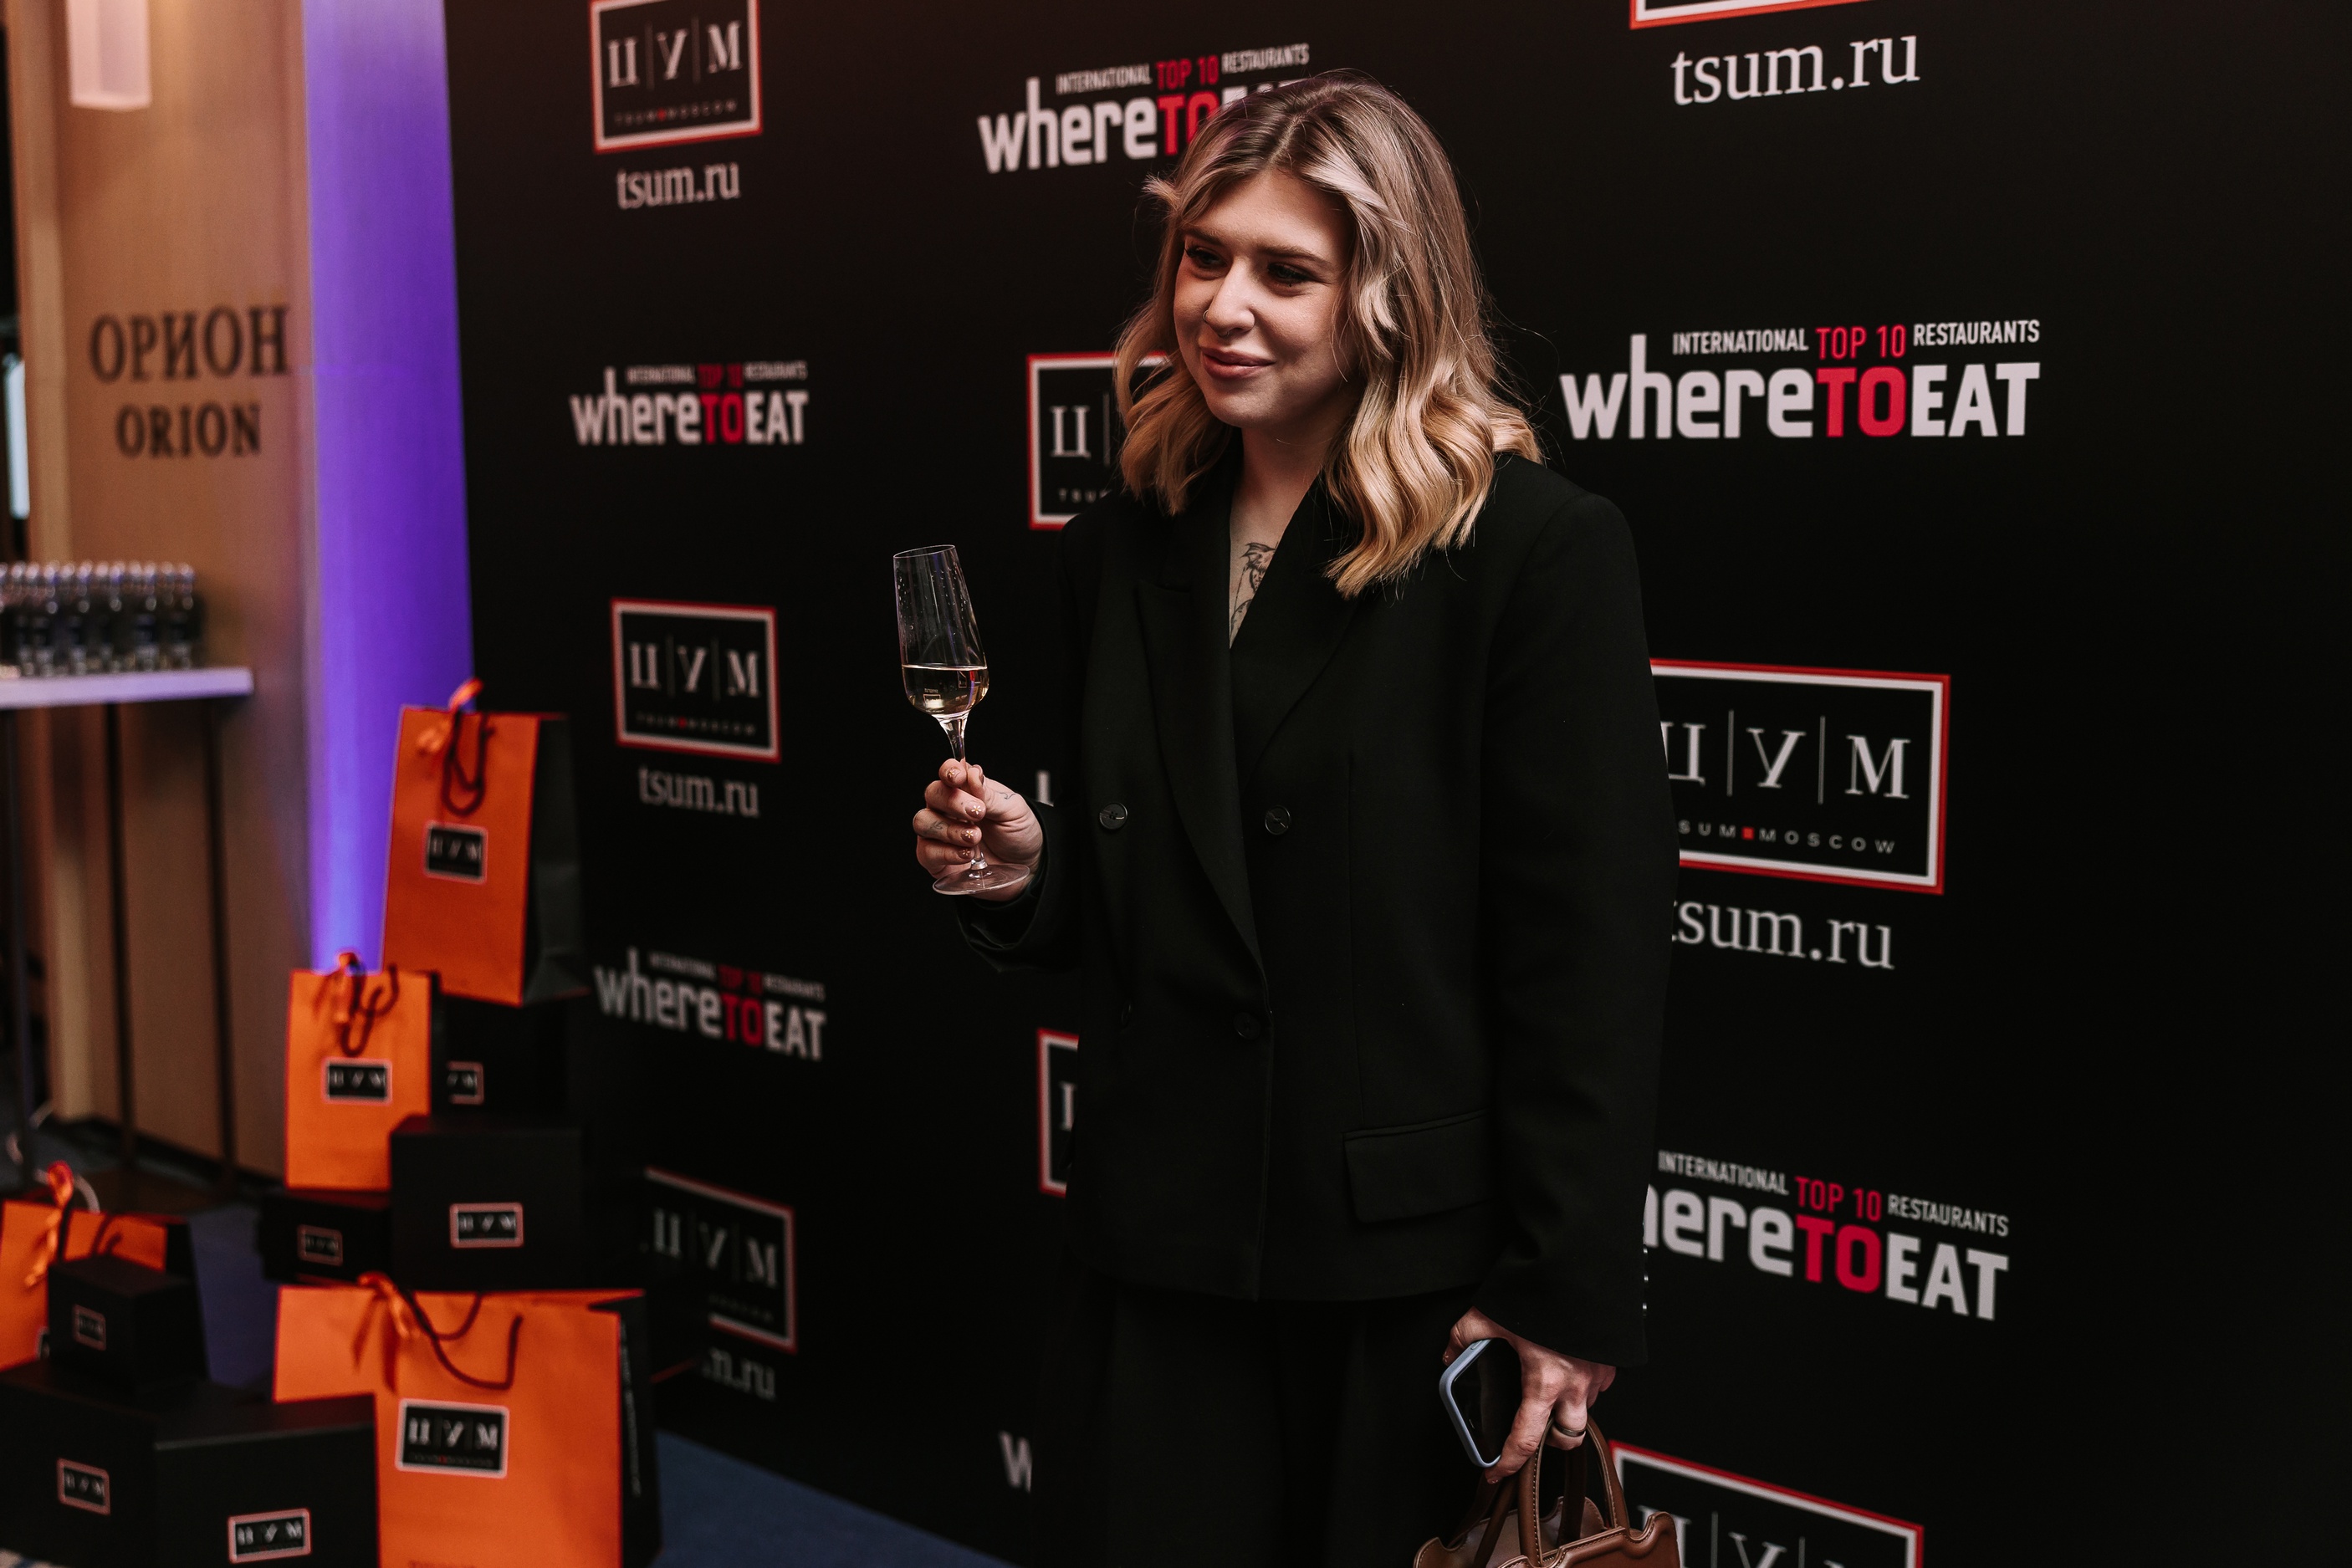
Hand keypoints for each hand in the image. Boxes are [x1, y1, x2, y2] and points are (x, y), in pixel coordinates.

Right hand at [912, 759, 1042, 901]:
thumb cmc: (1019, 833)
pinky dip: (945, 853)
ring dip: (950, 829)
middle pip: (932, 794)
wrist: (1028, 865)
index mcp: (968, 790)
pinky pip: (926, 852)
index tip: (958, 777)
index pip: (948, 772)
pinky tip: (967, 854)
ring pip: (923, 822)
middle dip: (953, 802)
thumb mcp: (1013, 810)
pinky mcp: (938, 860)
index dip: (948, 771)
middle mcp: (949, 809)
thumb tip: (972, 774)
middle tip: (978, 813)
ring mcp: (940, 834)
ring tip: (975, 837)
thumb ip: (989, 794)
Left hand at [1444, 1307, 1615, 1483]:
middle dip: (1549, 1441)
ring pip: (1584, 1412)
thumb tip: (1451, 1355)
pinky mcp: (1609, 1361)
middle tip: (1531, 1429)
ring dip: (1567, 1412)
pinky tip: (1567, 1371)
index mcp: (1545, 1382)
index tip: (1495, 1471)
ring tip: (1548, 1397)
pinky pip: (1597, 1387)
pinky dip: (1582, 1387)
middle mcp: (1575, 1386)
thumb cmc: (1542, 1292)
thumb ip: (1465, 1337)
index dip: (1509, 1462)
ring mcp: (1596, 1375)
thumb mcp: (1490, 1314)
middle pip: (1566, 1438)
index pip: (1526, 1440)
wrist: (1580, 1269)